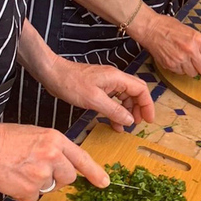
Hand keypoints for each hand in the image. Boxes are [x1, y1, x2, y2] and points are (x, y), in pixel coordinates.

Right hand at [0, 123, 109, 200]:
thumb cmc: (5, 139)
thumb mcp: (38, 134)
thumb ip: (55, 148)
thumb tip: (65, 163)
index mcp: (56, 139)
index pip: (82, 158)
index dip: (95, 172)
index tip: (104, 182)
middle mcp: (52, 156)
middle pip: (69, 177)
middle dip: (60, 178)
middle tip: (42, 170)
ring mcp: (41, 174)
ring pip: (50, 187)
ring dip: (40, 183)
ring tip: (24, 170)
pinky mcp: (28, 189)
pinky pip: (33, 197)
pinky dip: (24, 192)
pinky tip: (15, 178)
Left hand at [40, 58, 155, 131]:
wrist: (52, 74)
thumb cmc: (71, 83)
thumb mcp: (94, 100)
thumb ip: (114, 110)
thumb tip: (130, 120)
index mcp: (118, 78)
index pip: (141, 90)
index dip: (147, 105)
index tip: (148, 120)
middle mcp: (116, 78)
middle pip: (136, 93)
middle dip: (139, 108)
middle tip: (138, 124)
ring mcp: (108, 82)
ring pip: (125, 97)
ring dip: (127, 111)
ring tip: (124, 126)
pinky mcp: (99, 87)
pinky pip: (114, 99)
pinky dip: (116, 110)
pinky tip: (112, 121)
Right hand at [129, 6, 200, 76]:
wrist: (150, 29)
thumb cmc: (168, 27)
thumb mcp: (191, 31)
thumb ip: (200, 43)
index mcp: (198, 40)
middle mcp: (190, 51)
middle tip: (197, 62)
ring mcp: (180, 59)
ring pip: (192, 74)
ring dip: (190, 68)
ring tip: (185, 59)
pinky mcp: (170, 65)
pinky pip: (180, 73)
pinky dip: (179, 69)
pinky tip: (176, 59)